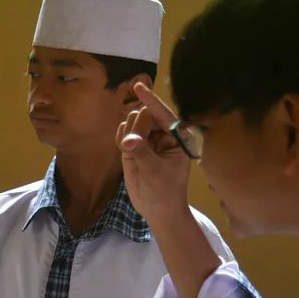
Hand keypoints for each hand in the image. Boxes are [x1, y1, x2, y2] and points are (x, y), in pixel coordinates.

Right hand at [116, 83, 190, 222]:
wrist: (158, 210)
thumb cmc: (164, 192)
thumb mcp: (155, 173)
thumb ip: (141, 153)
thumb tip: (127, 140)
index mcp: (178, 137)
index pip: (164, 114)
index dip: (151, 100)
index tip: (139, 88)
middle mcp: (163, 134)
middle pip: (145, 115)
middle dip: (137, 127)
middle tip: (134, 148)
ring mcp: (148, 138)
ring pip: (133, 121)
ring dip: (128, 133)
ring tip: (132, 153)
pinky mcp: (135, 145)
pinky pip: (124, 132)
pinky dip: (121, 137)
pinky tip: (125, 149)